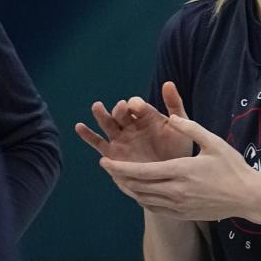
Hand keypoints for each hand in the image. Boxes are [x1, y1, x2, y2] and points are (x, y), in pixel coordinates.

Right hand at [75, 81, 192, 163]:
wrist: (171, 177)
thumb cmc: (177, 149)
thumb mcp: (181, 126)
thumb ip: (174, 104)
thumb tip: (168, 83)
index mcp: (146, 116)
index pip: (138, 106)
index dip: (136, 105)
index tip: (137, 107)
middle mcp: (131, 124)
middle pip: (120, 112)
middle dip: (120, 109)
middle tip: (122, 107)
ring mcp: (120, 138)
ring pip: (107, 123)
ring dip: (102, 114)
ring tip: (97, 106)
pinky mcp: (112, 153)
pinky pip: (98, 143)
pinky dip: (87, 135)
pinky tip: (79, 127)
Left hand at [99, 114, 260, 221]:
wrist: (247, 196)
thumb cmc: (232, 166)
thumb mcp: (213, 141)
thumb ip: (190, 127)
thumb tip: (171, 116)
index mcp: (180, 170)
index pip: (141, 172)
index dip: (119, 168)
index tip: (104, 161)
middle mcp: (176, 190)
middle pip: (137, 187)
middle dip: (119, 178)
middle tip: (108, 168)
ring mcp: (179, 205)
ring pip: (144, 199)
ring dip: (128, 190)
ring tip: (119, 178)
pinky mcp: (183, 214)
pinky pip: (155, 209)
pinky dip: (142, 200)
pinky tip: (139, 192)